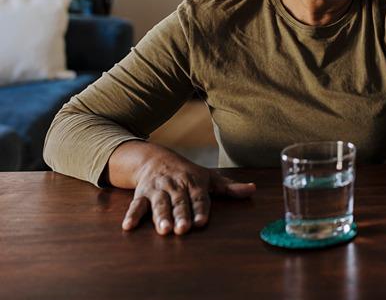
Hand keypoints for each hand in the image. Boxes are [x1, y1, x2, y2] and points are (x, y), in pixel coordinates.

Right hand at [123, 151, 255, 235]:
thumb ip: (229, 187)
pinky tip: (128, 227)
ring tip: (163, 230)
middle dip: (181, 215)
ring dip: (160, 217)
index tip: (201, 222)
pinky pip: (136, 205)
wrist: (155, 158)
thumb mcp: (209, 177)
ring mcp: (158, 189)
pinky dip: (132, 215)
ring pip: (159, 204)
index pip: (199, 197)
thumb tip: (253, 189)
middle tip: (183, 229)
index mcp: (194, 182)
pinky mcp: (142, 194)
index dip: (200, 209)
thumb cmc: (187, 173)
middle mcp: (176, 185)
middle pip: (179, 202)